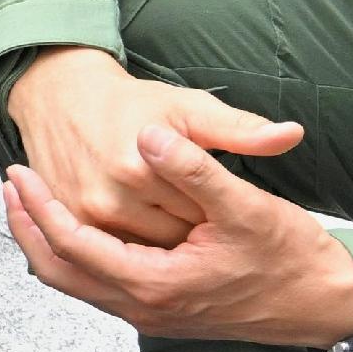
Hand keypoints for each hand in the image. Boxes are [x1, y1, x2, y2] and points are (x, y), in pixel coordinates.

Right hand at [3, 47, 303, 247]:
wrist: (60, 98)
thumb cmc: (129, 102)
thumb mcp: (190, 108)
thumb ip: (241, 130)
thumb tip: (291, 136)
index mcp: (139, 169)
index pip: (201, 216)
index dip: (220, 216)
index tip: (228, 210)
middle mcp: (108, 199)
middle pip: (172, 241)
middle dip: (195, 235)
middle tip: (208, 222)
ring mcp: (86, 217)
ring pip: (146, 253)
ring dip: (167, 248)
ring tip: (181, 227)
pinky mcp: (72, 225)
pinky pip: (116, 253)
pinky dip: (138, 249)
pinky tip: (152, 233)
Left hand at [3, 128, 352, 346]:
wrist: (325, 305)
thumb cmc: (291, 258)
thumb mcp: (246, 207)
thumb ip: (194, 169)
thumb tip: (150, 138)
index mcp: (153, 284)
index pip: (70, 245)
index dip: (38, 207)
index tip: (18, 173)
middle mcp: (142, 308)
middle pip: (58, 272)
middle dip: (26, 228)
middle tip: (9, 187)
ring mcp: (150, 314)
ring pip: (75, 284)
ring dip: (47, 243)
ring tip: (29, 203)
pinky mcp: (161, 310)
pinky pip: (98, 285)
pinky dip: (74, 256)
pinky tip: (76, 225)